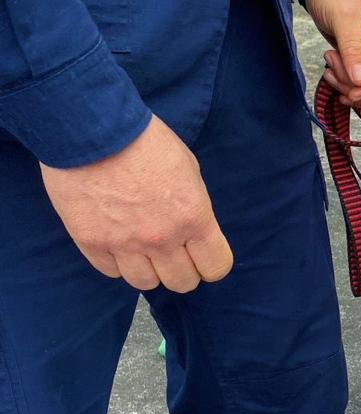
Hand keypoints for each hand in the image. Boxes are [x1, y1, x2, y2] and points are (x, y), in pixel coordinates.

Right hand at [40, 116, 233, 291]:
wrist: (93, 129)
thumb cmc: (145, 141)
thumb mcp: (189, 169)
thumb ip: (194, 206)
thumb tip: (193, 228)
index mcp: (193, 218)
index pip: (216, 268)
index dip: (211, 264)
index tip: (202, 255)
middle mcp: (162, 238)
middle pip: (182, 283)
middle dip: (181, 270)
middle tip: (172, 253)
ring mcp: (125, 244)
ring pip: (145, 284)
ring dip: (147, 270)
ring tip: (142, 249)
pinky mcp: (92, 243)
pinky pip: (111, 272)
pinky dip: (116, 262)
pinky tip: (117, 242)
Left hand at [303, 0, 360, 107]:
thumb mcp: (345, 18)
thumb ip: (354, 50)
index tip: (350, 93)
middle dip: (353, 85)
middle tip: (331, 66)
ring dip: (344, 83)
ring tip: (328, 62)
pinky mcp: (357, 57)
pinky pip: (354, 80)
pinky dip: (341, 80)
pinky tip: (329, 68)